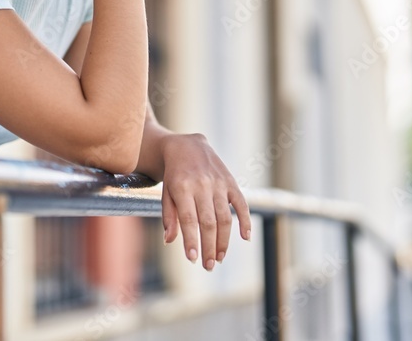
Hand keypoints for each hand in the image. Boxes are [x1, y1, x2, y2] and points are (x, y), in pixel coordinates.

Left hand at [161, 134, 251, 270]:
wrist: (186, 146)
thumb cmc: (173, 175)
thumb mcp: (165, 193)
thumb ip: (169, 217)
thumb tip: (169, 241)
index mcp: (183, 187)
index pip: (189, 219)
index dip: (192, 240)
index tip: (192, 259)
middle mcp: (202, 185)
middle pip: (209, 222)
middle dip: (209, 246)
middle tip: (209, 265)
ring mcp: (219, 183)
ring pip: (225, 217)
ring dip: (224, 240)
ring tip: (220, 257)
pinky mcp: (230, 181)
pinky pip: (241, 203)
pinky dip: (245, 221)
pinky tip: (245, 237)